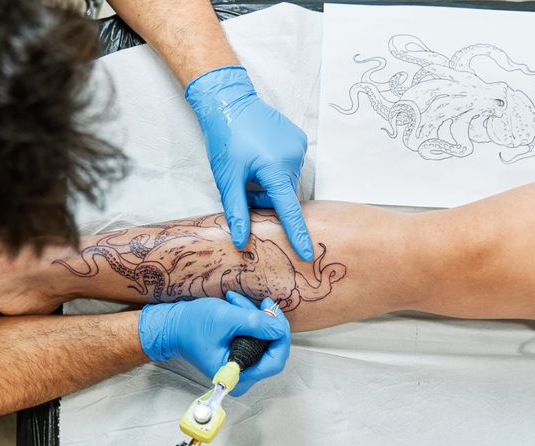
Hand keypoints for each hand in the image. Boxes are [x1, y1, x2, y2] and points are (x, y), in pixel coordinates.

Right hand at [138, 291, 290, 395]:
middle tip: (259, 302)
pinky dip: (251, 322)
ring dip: (257, 318)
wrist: (172, 327)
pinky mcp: (240, 358)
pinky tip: (237, 307)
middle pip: (273, 350)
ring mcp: (242, 369)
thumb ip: (256, 324)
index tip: (272, 311)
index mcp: (238, 377)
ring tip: (236, 301)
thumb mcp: (226, 319)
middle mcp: (243, 378)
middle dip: (267, 322)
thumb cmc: (192, 325)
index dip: (279, 335)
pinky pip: (257, 340)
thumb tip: (280, 327)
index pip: (275, 360)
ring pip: (265, 342)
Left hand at [185, 65, 313, 260]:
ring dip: (270, 184)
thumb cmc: (226, 138)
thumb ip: (236, 210)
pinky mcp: (299, 139)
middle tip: (244, 184)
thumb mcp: (227, 178)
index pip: (289, 211)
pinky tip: (260, 156)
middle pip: (284, 195)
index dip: (297, 235)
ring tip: (250, 167)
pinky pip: (290, 165)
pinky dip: (276, 169)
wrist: (229, 101)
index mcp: (276, 169)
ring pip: (287, 181)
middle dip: (265, 198)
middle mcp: (294, 158)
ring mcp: (299, 146)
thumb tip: (241, 241)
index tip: (308, 255)